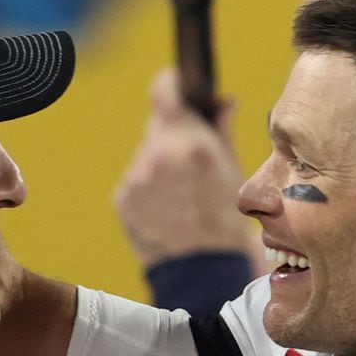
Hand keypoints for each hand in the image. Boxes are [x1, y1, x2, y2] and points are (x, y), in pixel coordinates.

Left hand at [113, 70, 253, 268]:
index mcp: (190, 143)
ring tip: (180, 195)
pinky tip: (166, 209)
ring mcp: (136, 177)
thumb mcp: (233, 171)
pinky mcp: (122, 198)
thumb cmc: (225, 220)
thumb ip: (222, 129)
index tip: (176, 89)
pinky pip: (135, 181)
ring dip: (159, 166)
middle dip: (173, 137)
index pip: (165, 90)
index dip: (172, 86)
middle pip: (158, 127)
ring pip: (146, 156)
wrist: (202, 270)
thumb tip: (223, 101)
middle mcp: (158, 156)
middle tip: (190, 164)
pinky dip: (148, 189)